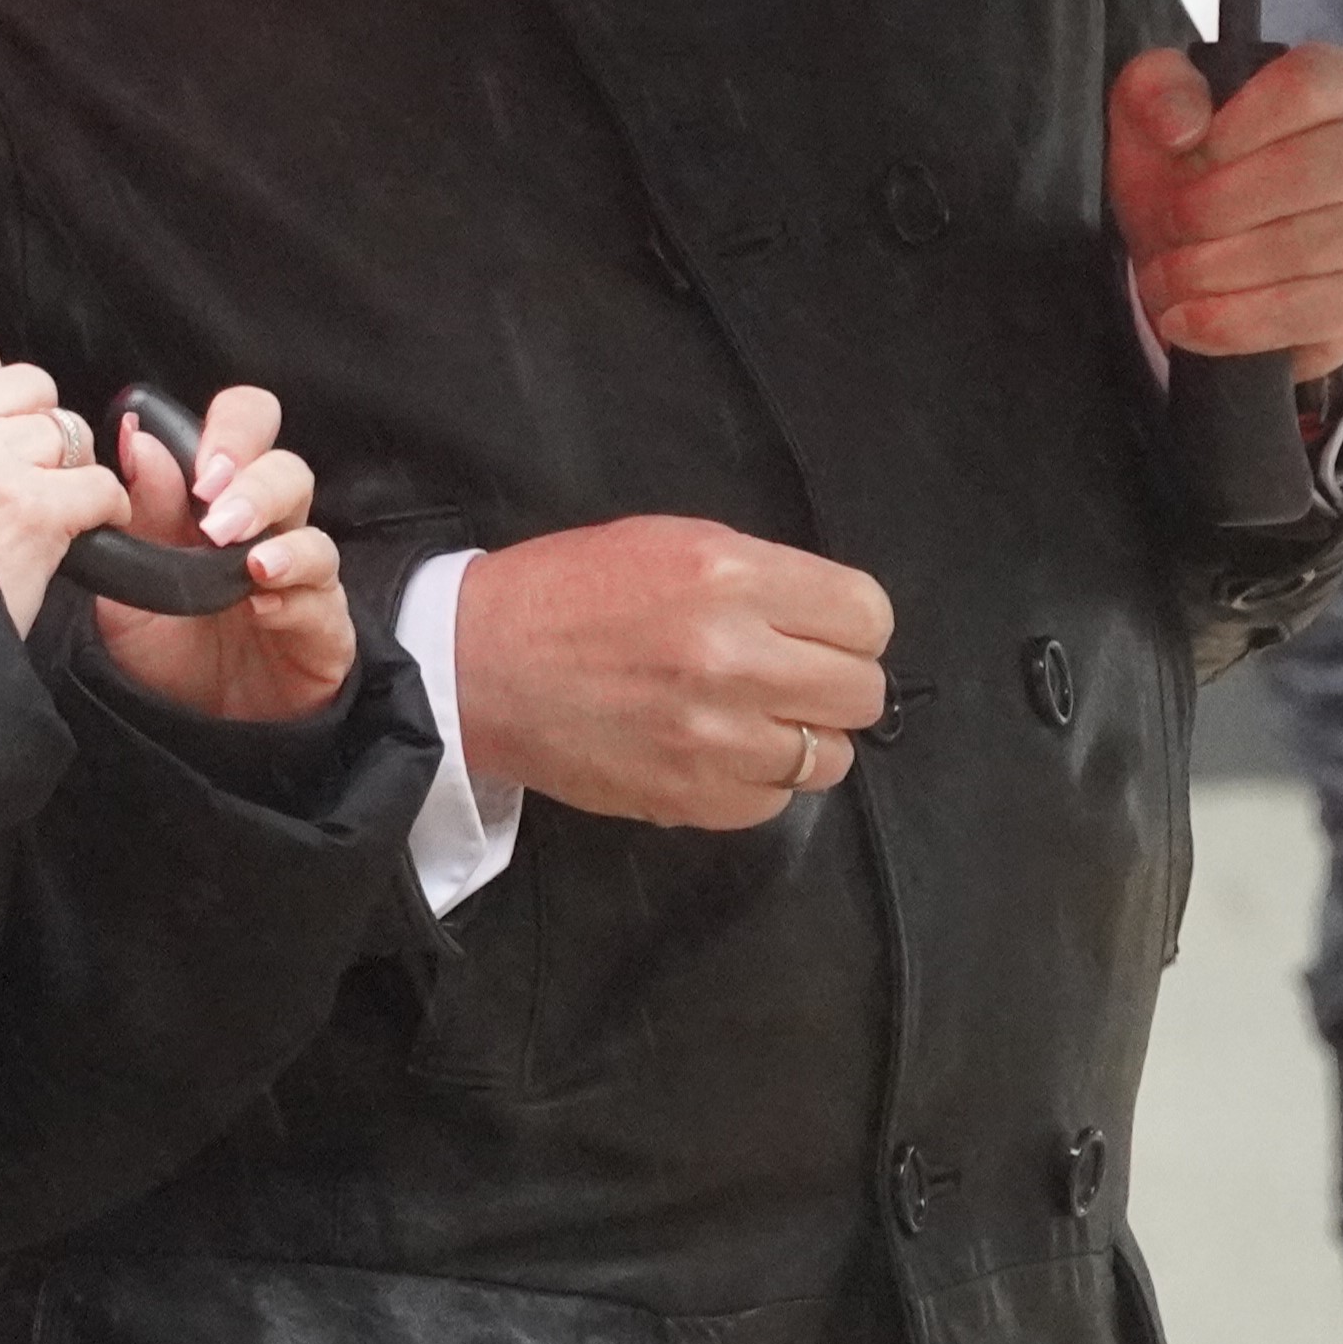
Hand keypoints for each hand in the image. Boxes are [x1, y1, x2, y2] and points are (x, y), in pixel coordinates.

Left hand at [85, 383, 353, 723]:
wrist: (184, 727)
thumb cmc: (164, 644)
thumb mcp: (132, 579)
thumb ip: (142, 513)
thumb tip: (139, 439)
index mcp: (220, 499)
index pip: (244, 429)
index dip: (230, 429)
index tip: (196, 462)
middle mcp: (270, 528)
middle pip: (288, 468)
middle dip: (254, 476)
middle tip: (214, 505)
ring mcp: (302, 578)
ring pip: (315, 531)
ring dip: (277, 537)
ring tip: (243, 559)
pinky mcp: (325, 629)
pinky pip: (324, 599)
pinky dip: (294, 594)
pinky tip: (262, 603)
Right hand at [452, 512, 890, 829]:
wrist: (474, 667)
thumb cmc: (568, 592)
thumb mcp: (670, 541)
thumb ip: (760, 575)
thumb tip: (831, 619)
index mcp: (731, 575)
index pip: (868, 615)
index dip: (848, 625)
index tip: (814, 630)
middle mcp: (735, 656)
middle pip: (862, 690)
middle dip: (832, 681)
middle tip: (784, 675)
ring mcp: (716, 737)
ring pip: (831, 756)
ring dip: (800, 738)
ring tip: (747, 718)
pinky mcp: (693, 797)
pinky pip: (777, 802)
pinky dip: (756, 781)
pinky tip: (712, 751)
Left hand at [1112, 42, 1342, 382]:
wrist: (1196, 240)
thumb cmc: (1188, 157)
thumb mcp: (1154, 105)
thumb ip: (1158, 90)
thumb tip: (1182, 126)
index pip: (1306, 86)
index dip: (1237, 125)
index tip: (1186, 153)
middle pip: (1315, 170)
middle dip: (1221, 206)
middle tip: (1171, 222)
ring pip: (1315, 248)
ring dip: (1222, 268)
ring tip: (1168, 274)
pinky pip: (1319, 313)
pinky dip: (1241, 322)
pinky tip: (1189, 320)